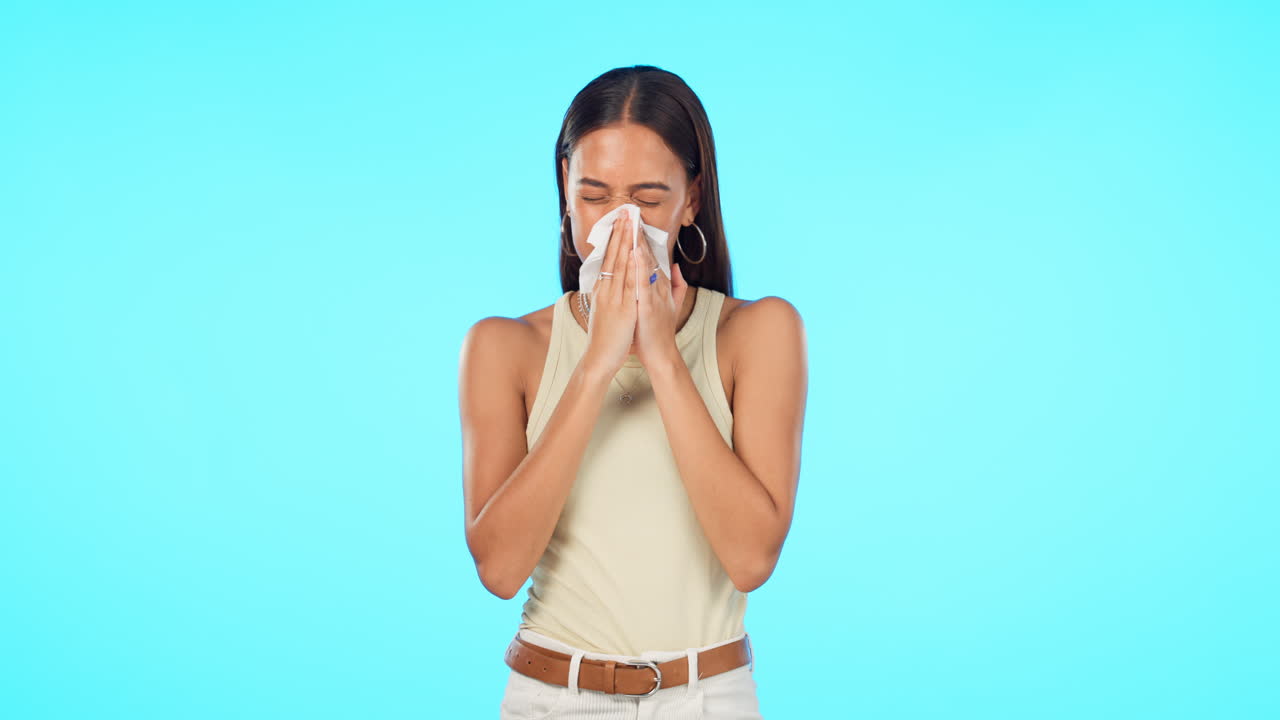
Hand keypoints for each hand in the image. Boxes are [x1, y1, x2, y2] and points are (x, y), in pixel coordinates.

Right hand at [580, 210, 637, 375]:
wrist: (598, 359)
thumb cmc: (604, 338)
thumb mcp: (605, 312)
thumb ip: (608, 296)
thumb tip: (608, 284)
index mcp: (602, 290)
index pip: (609, 259)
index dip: (615, 240)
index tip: (620, 222)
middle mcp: (605, 290)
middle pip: (612, 255)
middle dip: (619, 233)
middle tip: (624, 212)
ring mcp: (611, 297)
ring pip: (618, 263)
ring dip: (624, 241)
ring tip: (629, 222)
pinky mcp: (620, 307)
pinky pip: (625, 281)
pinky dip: (629, 264)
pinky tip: (633, 250)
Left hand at [631, 229, 688, 369]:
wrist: (660, 355)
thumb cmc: (659, 331)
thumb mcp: (671, 304)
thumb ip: (676, 285)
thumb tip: (675, 266)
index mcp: (659, 286)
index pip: (650, 257)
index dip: (642, 238)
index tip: (634, 220)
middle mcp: (658, 287)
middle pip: (647, 255)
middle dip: (638, 233)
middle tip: (631, 212)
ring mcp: (653, 295)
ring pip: (645, 264)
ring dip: (638, 243)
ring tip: (632, 223)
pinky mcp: (647, 306)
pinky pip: (642, 283)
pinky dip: (638, 266)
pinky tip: (633, 252)